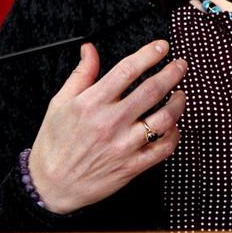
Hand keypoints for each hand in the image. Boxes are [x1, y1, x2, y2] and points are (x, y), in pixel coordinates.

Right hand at [28, 40, 186, 213]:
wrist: (51, 185)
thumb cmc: (54, 143)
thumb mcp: (60, 102)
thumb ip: (81, 74)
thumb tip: (89, 49)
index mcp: (92, 103)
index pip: (128, 70)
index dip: (150, 54)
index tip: (162, 47)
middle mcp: (110, 122)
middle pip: (151, 90)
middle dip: (172, 73)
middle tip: (181, 65)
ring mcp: (123, 146)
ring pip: (163, 120)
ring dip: (178, 104)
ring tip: (181, 95)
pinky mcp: (131, 166)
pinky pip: (162, 149)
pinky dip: (174, 135)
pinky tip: (173, 125)